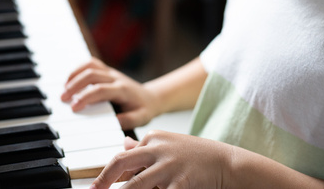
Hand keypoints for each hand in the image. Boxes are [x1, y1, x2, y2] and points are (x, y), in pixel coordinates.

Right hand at [62, 58, 158, 129]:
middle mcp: (116, 78)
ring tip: (64, 89)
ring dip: (75, 75)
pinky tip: (70, 81)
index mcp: (122, 90)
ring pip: (90, 65)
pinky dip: (78, 69)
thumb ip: (127, 121)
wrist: (151, 97)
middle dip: (75, 85)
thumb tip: (111, 123)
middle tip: (63, 99)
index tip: (74, 107)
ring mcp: (111, 72)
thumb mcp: (140, 118)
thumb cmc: (143, 109)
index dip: (86, 97)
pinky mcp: (107, 71)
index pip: (100, 90)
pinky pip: (91, 63)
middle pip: (92, 74)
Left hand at [90, 131, 229, 188]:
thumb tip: (124, 145)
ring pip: (136, 185)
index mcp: (154, 138)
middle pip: (122, 162)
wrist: (225, 162)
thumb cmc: (195, 155)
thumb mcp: (169, 144)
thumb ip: (145, 146)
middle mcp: (159, 150)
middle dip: (104, 179)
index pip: (123, 156)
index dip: (108, 174)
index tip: (97, 186)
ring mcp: (169, 167)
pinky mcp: (181, 183)